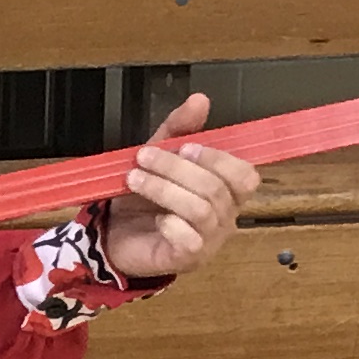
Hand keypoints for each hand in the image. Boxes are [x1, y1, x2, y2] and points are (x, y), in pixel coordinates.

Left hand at [98, 93, 260, 281]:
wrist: (114, 234)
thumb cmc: (144, 196)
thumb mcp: (160, 154)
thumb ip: (180, 128)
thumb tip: (200, 99)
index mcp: (225, 191)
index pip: (245, 175)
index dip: (217, 158)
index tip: (185, 146)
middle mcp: (224, 217)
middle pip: (216, 189)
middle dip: (177, 168)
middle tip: (144, 157)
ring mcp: (209, 241)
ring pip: (201, 210)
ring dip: (164, 189)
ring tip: (134, 179)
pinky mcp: (188, 259)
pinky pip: (190, 240)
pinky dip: (170, 224)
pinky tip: (155, 218)